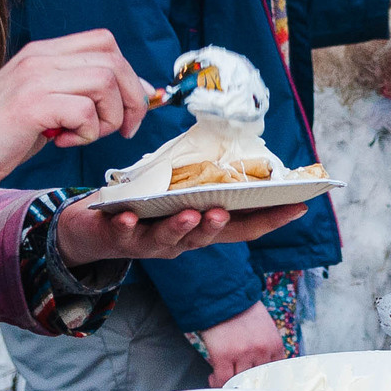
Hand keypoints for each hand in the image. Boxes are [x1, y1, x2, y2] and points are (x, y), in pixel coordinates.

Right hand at [0, 30, 153, 187]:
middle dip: (131, 97)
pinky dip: (85, 133)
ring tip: (82, 136)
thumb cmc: (0, 136)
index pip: (104, 42)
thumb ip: (79, 92)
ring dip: (107, 117)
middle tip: (124, 129)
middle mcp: (39, 57)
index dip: (129, 73)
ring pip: (104, 82)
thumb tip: (134, 93)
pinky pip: (84, 111)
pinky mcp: (30, 105)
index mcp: (42, 52)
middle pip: (112, 58)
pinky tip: (61, 142)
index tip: (133, 106)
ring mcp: (34, 78)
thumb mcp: (44, 104)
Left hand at [53, 197, 308, 264]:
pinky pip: (124, 235)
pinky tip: (127, 217)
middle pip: (208, 237)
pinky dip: (127, 226)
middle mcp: (182, 242)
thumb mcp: (175, 192)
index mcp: (201, 227)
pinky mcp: (120, 239)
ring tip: (189, 214)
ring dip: (180, 228)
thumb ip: (200, 178)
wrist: (90, 230)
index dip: (271, 218)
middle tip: (226, 212)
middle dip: (219, 225)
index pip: (242, 226)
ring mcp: (151, 244)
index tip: (300, 205)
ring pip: (169, 241)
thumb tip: (232, 147)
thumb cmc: (142, 206)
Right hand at [198, 301, 286, 384]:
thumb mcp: (264, 327)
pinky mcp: (223, 355)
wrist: (222, 294)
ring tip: (224, 379)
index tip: (257, 385)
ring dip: (231, 383)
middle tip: (239, 384)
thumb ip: (266, 347)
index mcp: (274, 344)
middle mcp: (261, 350)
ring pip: (240, 381)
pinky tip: (213, 377)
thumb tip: (261, 368)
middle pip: (257, 380)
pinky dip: (217, 382)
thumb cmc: (241, 309)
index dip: (265, 381)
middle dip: (248, 384)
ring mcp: (242, 353)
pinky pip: (223, 379)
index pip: (276, 373)